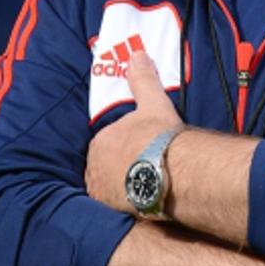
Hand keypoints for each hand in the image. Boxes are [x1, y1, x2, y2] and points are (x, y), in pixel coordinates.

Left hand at [86, 49, 184, 214]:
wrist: (170, 172)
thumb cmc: (160, 137)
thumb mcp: (153, 104)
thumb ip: (142, 80)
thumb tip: (136, 54)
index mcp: (100, 141)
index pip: (108, 144)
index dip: (126, 148)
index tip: (142, 152)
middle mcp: (94, 167)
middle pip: (106, 168)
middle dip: (121, 169)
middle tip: (145, 170)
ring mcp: (102, 191)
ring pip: (109, 188)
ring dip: (122, 188)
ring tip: (146, 188)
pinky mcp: (112, 211)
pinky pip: (116, 207)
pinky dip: (127, 205)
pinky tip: (144, 203)